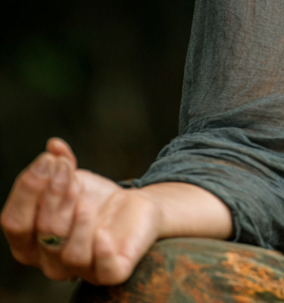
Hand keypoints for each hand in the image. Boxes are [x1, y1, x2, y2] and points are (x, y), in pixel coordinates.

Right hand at [1, 138, 161, 283]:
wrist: (135, 208)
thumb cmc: (95, 199)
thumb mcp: (74, 179)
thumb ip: (60, 164)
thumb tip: (54, 145)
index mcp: (29, 240)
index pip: (14, 221)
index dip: (28, 189)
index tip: (48, 160)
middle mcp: (47, 260)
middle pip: (43, 230)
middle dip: (55, 194)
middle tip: (68, 170)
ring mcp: (78, 268)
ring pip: (69, 252)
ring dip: (76, 218)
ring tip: (85, 195)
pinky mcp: (110, 271)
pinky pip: (102, 270)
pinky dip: (101, 252)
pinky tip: (103, 233)